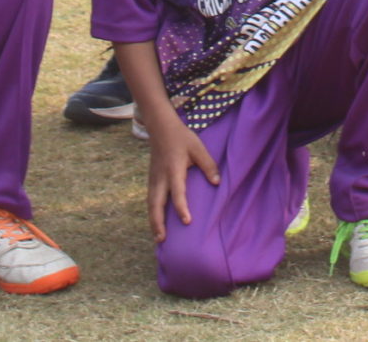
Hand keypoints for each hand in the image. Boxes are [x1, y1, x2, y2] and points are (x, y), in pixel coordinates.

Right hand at [145, 111, 219, 239]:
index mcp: (174, 169)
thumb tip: (217, 183)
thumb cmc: (182, 138)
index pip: (177, 192)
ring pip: (150, 204)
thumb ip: (208, 165)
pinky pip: (150, 200)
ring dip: (153, 221)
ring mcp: (154, 179)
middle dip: (158, 222)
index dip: (182, 207)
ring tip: (158, 238)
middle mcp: (161, 177)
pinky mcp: (151, 180)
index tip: (187, 221)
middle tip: (162, 239)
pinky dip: (152, 213)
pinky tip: (156, 224)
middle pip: (156, 203)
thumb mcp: (198, 148)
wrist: (161, 128)